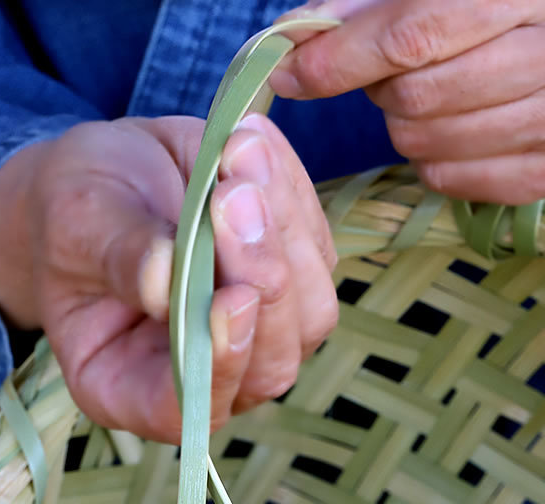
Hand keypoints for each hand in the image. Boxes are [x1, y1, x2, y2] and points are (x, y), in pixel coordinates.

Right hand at [0, 114, 336, 442]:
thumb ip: (118, 254)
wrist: (109, 181)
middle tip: (235, 197)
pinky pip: (316, 252)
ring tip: (244, 155)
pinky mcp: (289, 286)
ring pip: (309, 314)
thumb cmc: (74, 213)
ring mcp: (255, 336)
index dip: (217, 367)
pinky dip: (295, 196)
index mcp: (127, 385)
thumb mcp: (77, 222)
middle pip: (268, 366)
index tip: (231, 298)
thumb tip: (165, 277)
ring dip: (286, 231)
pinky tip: (256, 145)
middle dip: (263, 281)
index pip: (182, 410)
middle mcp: (204, 375)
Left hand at [272, 0, 544, 203]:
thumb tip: (296, 33)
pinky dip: (431, 159)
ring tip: (431, 94)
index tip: (289, 71)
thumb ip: (373, 1)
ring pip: (425, 144)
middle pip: (414, 98)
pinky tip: (451, 128)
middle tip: (394, 69)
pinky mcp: (542, 171)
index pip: (414, 35)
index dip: (341, 59)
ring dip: (404, 124)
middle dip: (381, 87)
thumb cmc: (497, 6)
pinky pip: (448, 180)